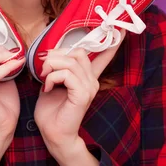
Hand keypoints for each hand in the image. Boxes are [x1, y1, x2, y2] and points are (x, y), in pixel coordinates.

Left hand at [34, 30, 126, 155]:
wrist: (54, 135)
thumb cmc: (51, 112)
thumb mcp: (51, 84)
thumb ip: (55, 69)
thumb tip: (50, 54)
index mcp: (87, 78)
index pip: (103, 57)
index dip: (112, 43)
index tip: (121, 30)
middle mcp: (92, 81)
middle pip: (78, 52)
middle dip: (57, 55)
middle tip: (44, 69)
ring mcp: (89, 87)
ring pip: (70, 61)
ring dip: (51, 67)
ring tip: (44, 79)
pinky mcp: (82, 94)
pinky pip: (66, 74)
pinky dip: (52, 77)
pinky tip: (47, 88)